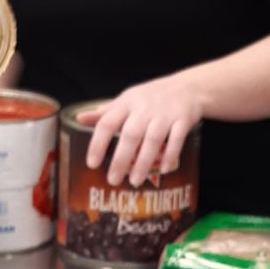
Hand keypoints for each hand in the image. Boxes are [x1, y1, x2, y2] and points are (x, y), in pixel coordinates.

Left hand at [82, 74, 204, 186]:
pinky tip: (163, 169)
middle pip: (130, 135)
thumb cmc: (153, 96)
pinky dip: (170, 155)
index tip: (92, 164)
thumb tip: (80, 118)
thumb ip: (106, 112)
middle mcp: (145, 107)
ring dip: (143, 162)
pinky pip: (176, 139)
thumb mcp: (128, 99)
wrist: (189, 87)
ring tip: (134, 181)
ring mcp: (165, 113)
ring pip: (153, 140)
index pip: (108, 122)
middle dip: (121, 159)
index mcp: (127, 102)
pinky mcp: (183, 119)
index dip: (98, 143)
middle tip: (113, 180)